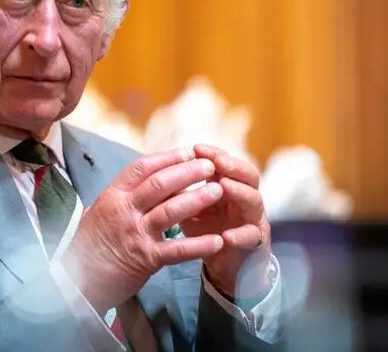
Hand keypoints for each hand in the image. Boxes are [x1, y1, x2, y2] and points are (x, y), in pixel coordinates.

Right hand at [60, 148, 224, 314]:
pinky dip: (199, 245)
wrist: (76, 279)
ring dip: (197, 199)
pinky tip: (218, 241)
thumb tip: (140, 181)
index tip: (188, 152)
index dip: (167, 158)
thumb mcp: (98, 212)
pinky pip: (177, 250)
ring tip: (219, 191)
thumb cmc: (88, 244)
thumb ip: (120, 197)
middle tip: (210, 166)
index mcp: (113, 196)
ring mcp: (135, 234)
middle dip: (188, 172)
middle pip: (159, 184)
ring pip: (171, 211)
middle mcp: (124, 210)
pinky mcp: (146, 259)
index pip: (142, 168)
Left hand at [180, 144, 271, 298]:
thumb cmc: (205, 229)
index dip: (214, 154)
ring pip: (254, 200)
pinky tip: (227, 235)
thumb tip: (155, 173)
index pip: (227, 163)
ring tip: (223, 186)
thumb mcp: (190, 207)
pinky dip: (241, 235)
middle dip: (232, 166)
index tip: (196, 148)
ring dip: (239, 192)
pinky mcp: (256, 244)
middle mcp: (245, 198)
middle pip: (248, 175)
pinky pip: (252, 237)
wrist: (222, 263)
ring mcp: (253, 220)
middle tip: (216, 161)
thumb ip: (179, 191)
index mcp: (229, 186)